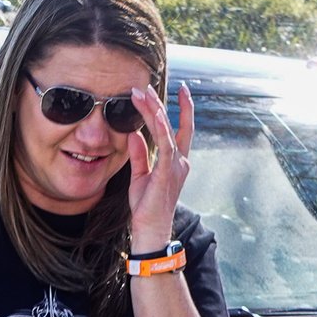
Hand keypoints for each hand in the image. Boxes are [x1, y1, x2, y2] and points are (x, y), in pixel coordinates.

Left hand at [125, 81, 193, 251]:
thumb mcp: (140, 176)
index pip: (181, 130)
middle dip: (160, 104)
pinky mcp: (166, 172)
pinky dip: (159, 127)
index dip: (183, 109)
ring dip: (155, 110)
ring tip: (142, 93)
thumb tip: (133, 133)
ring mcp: (175, 166)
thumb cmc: (146, 207)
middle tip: (145, 86)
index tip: (181, 89)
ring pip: (167, 130)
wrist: (150, 230)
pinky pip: (165, 144)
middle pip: (173, 124)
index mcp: (176, 162)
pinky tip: (153, 114)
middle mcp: (180, 161)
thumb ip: (139, 154)